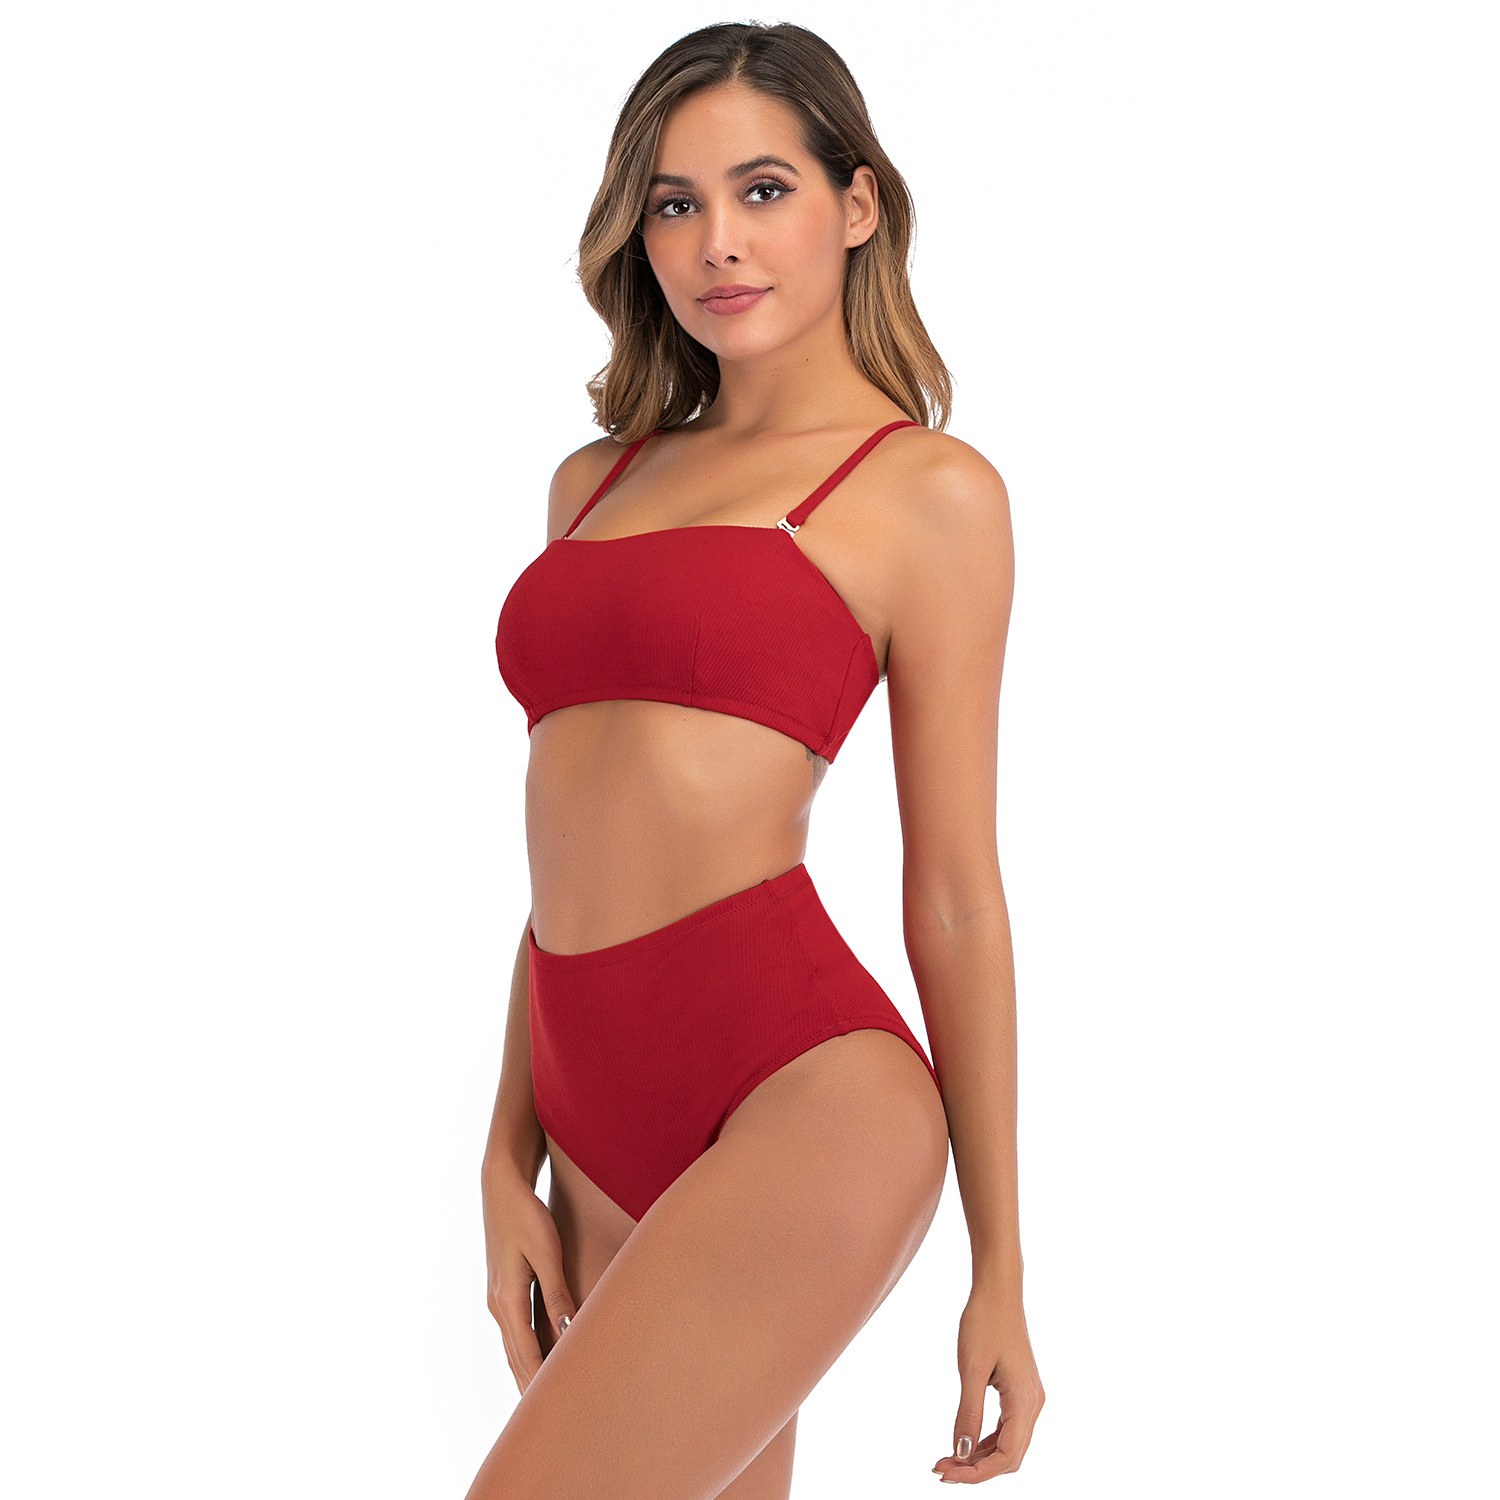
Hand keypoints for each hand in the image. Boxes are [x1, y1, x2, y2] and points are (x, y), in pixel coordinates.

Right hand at [481, 1165, 578, 1394]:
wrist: (500, 1185)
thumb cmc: (526, 1214)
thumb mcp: (546, 1249)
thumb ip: (556, 1290)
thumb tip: (567, 1328)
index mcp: (507, 1299)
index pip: (525, 1354)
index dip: (538, 1383)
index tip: (550, 1412)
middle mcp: (498, 1304)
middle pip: (516, 1357)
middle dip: (530, 1388)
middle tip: (547, 1421)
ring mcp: (498, 1296)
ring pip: (514, 1346)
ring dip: (526, 1371)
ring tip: (542, 1399)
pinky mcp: (503, 1287)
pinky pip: (515, 1330)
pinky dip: (525, 1351)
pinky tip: (537, 1358)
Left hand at [931, 1285, 1043, 1481]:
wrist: (998, 1289)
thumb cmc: (983, 1322)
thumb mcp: (971, 1369)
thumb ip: (968, 1414)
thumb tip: (960, 1453)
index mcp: (1025, 1401)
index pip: (1008, 1457)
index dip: (977, 1473)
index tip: (946, 1474)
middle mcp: (1034, 1404)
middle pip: (1011, 1456)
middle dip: (977, 1469)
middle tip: (941, 1469)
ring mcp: (1029, 1397)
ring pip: (1009, 1444)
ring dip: (980, 1456)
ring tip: (947, 1458)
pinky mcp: (1021, 1390)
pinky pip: (1007, 1427)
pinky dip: (987, 1440)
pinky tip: (964, 1441)